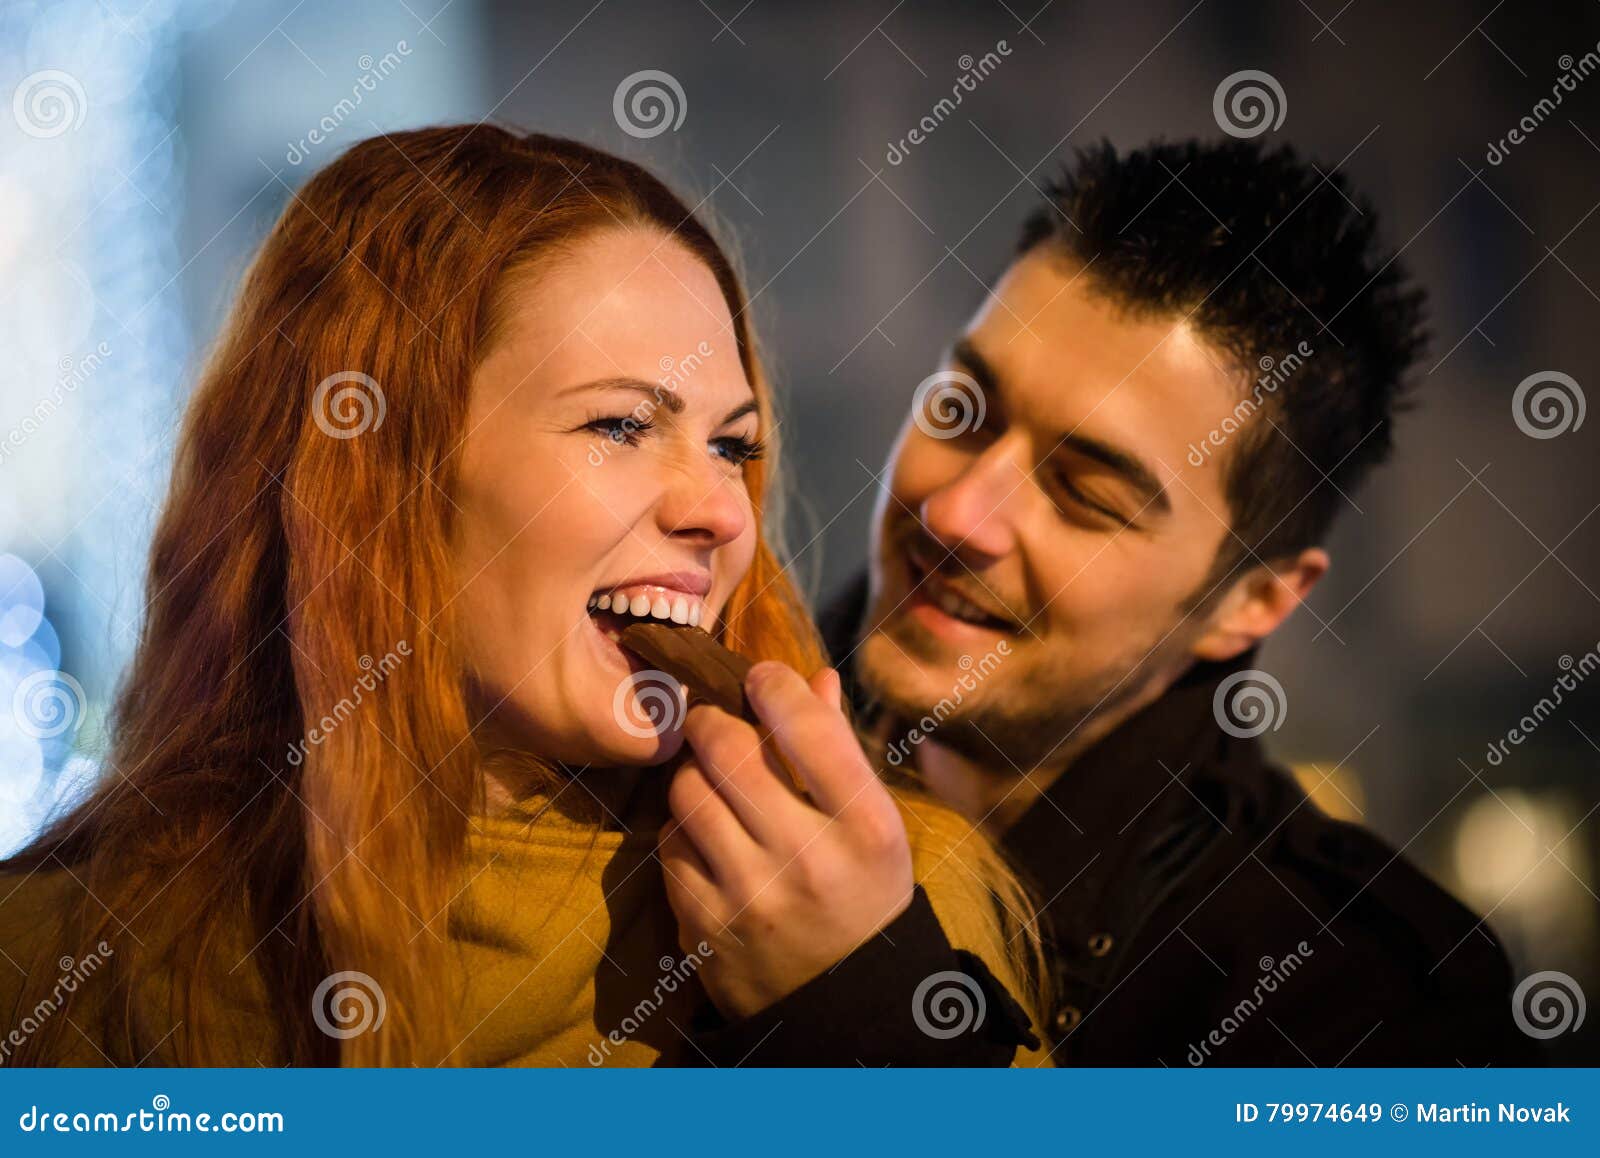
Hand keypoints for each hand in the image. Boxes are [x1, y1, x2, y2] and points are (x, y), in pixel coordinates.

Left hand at [658, 661, 914, 1019]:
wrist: (842, 1003)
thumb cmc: (862, 891)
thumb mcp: (872, 824)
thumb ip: (839, 750)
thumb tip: (812, 677)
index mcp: (865, 829)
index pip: (808, 728)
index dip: (775, 685)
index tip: (761, 676)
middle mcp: (808, 861)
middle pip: (728, 750)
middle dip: (711, 720)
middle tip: (712, 719)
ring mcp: (750, 898)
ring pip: (686, 792)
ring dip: (692, 773)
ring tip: (711, 780)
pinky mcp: (703, 926)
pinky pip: (669, 844)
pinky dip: (682, 827)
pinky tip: (706, 836)